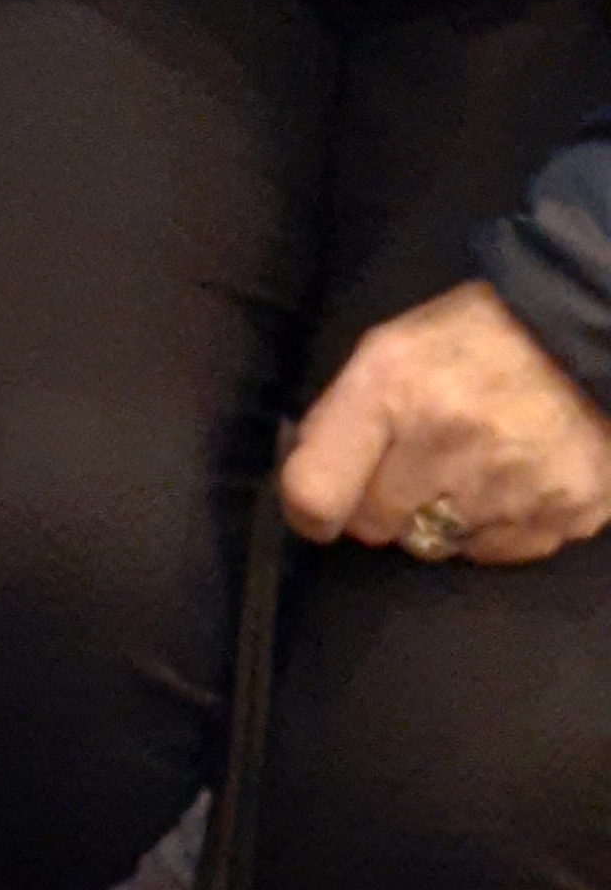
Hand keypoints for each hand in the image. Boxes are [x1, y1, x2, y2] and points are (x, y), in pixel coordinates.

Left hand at [282, 279, 610, 562]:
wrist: (587, 338)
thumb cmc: (474, 337)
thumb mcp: (391, 348)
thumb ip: (343, 418)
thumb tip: (306, 488)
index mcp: (393, 390)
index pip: (315, 493)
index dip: (310, 508)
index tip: (321, 505)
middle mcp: (448, 444)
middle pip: (375, 527)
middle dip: (381, 503)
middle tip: (412, 465)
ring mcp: (509, 486)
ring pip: (436, 545)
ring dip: (440, 516)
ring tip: (468, 465)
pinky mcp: (563, 515)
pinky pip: (495, 552)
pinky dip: (493, 528)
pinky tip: (509, 480)